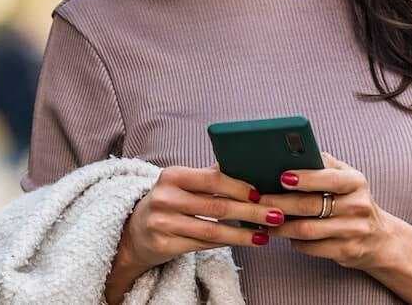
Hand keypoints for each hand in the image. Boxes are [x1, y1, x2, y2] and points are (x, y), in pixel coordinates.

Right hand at [117, 163, 285, 271]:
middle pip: (217, 207)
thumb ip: (208, 177)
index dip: (239, 187)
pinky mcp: (165, 245)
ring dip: (244, 233)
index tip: (261, 193)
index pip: (211, 179)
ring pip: (213, 230)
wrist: (134, 232)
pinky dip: (228, 244)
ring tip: (266, 234)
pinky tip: (245, 242)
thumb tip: (245, 165)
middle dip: (251, 212)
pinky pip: (204, 246)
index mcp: (171, 176)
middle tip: (276, 215)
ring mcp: (163, 224)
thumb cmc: (167, 203)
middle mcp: (165, 199)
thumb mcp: (180, 184)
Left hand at [256, 151, 397, 270]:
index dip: (305, 178)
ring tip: (263, 220)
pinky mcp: (346, 252)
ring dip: (281, 226)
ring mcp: (353, 231)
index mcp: (355, 182)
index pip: (329, 178)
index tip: (282, 178)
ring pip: (307, 229)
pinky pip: (311, 247)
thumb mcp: (345, 177)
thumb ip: (322, 164)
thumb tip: (288, 153)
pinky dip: (293, 241)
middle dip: (280, 203)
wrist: (379, 238)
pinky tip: (283, 234)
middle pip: (311, 205)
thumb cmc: (351, 200)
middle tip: (259, 200)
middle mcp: (358, 206)